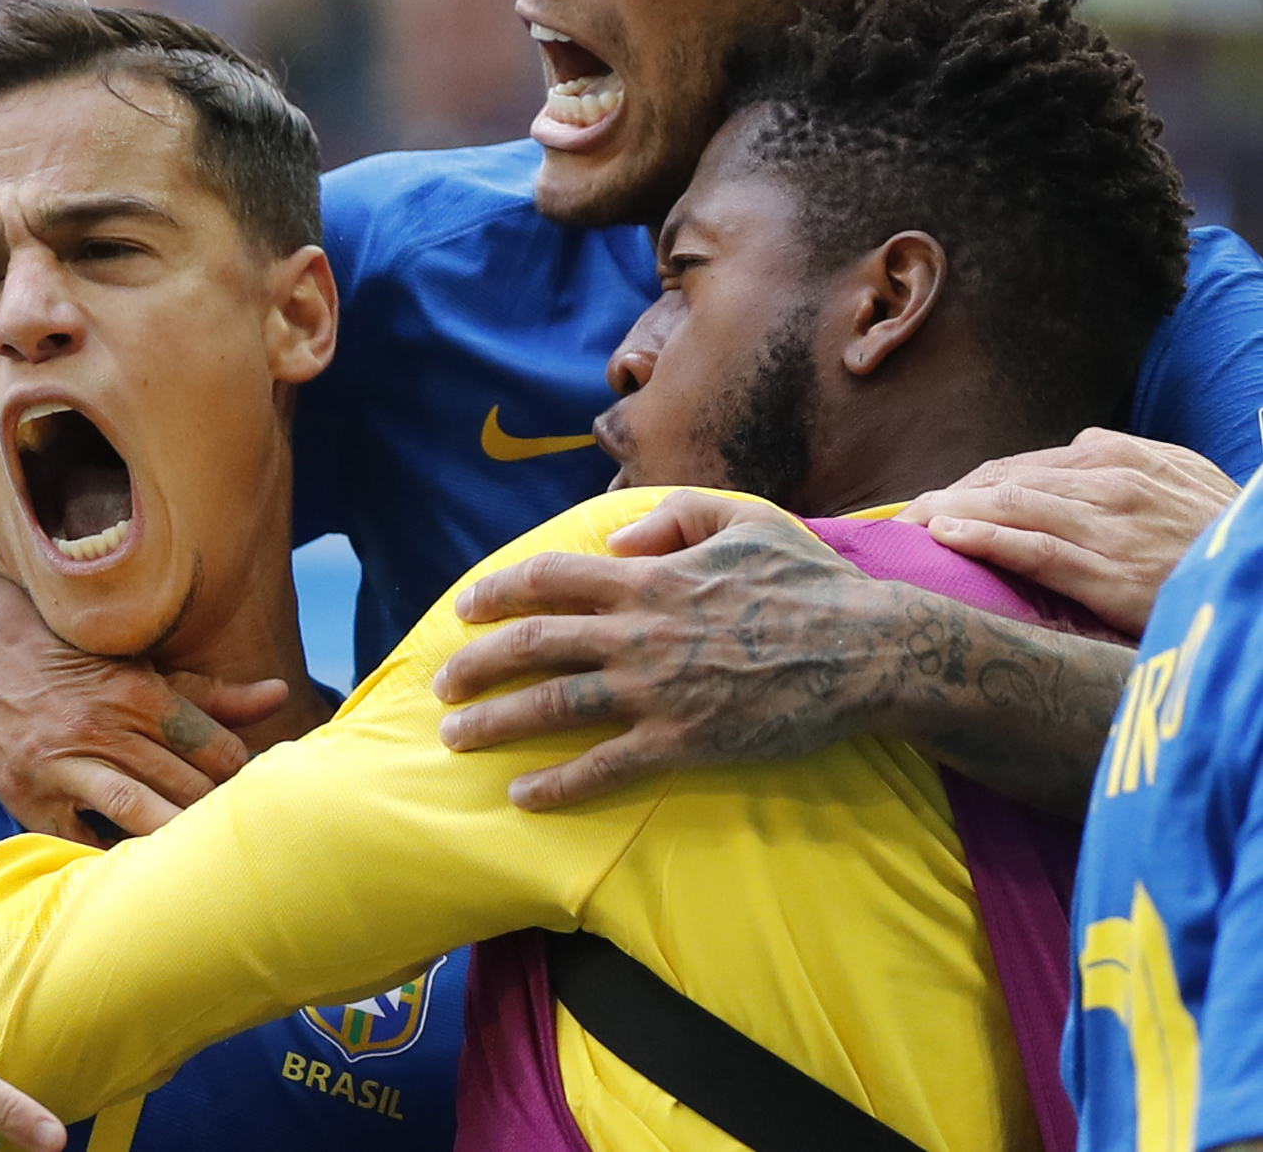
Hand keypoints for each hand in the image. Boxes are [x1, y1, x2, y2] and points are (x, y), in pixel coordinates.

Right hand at [0, 566, 286, 843]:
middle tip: (250, 837)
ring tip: (209, 863)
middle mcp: (102, 726)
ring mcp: (61, 764)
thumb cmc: (61, 649)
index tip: (258, 791)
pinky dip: (109, 859)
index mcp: (137, 689)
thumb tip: (280, 693)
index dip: (242, 773)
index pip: (213, 747)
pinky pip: (76, 841)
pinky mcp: (26, 796)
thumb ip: (208, 690)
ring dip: (177, 839)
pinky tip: (140, 877)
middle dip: (221, 812)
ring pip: (139, 812)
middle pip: (185, 783)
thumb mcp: (134, 659)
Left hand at [433, 492, 889, 807]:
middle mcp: (639, 633)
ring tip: (456, 737)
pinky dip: (557, 784)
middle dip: (474, 664)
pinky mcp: (683, 742)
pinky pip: (604, 768)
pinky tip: (521, 796)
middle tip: (440, 684)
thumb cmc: (812, 581)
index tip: (464, 607)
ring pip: (552, 707)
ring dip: (495, 723)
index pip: (549, 579)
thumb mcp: (745, 517)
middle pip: (532, 645)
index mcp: (649, 578)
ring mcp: (657, 691)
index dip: (498, 591)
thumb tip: (617, 539)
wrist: (871, 653)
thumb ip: (674, 515)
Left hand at [896, 428, 1237, 636]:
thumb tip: (1081, 453)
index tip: (937, 502)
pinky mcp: (1110, 570)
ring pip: (1008, 506)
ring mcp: (1108, 525)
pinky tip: (944, 536)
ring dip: (947, 514)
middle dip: (947, 497)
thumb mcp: (1184, 483)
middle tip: (900, 517)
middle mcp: (1109, 481)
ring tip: (905, 527)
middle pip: (1004, 481)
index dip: (972, 484)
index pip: (1024, 466)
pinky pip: (1033, 548)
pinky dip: (982, 537)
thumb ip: (1130, 466)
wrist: (1260, 575)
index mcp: (1121, 457)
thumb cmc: (1223, 537)